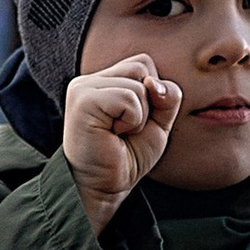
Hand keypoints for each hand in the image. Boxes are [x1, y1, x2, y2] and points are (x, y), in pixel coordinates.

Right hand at [63, 52, 180, 232]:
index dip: (153, 94)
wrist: (105, 186)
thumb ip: (167, 97)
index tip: (134, 122)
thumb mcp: (158, 123)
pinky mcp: (83, 100)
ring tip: (118, 133)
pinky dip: (132, 121)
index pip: (144, 63)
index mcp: (105, 80)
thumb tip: (154, 83)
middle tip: (126, 129)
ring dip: (139, 117)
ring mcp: (83, 88)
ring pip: (138, 85)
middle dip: (148, 104)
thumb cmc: (127, 156)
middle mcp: (91, 80)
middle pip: (143, 67)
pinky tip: (112, 134)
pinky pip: (129, 99)